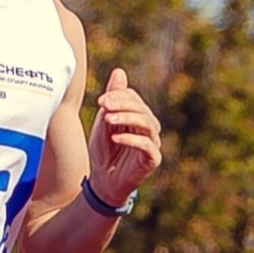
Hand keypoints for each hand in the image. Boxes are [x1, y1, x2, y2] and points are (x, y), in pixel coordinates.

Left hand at [87, 67, 162, 201]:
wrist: (103, 181)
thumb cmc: (104, 151)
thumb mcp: (104, 123)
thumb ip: (112, 99)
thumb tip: (119, 71)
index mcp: (137, 115)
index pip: (133, 98)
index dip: (118, 96)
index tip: (100, 101)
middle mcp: (148, 127)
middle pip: (141, 108)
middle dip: (122, 104)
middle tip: (104, 105)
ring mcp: (153, 143)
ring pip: (146, 124)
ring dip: (127, 119)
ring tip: (109, 120)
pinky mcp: (153, 159)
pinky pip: (147, 146)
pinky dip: (131, 140)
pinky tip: (116, 138)